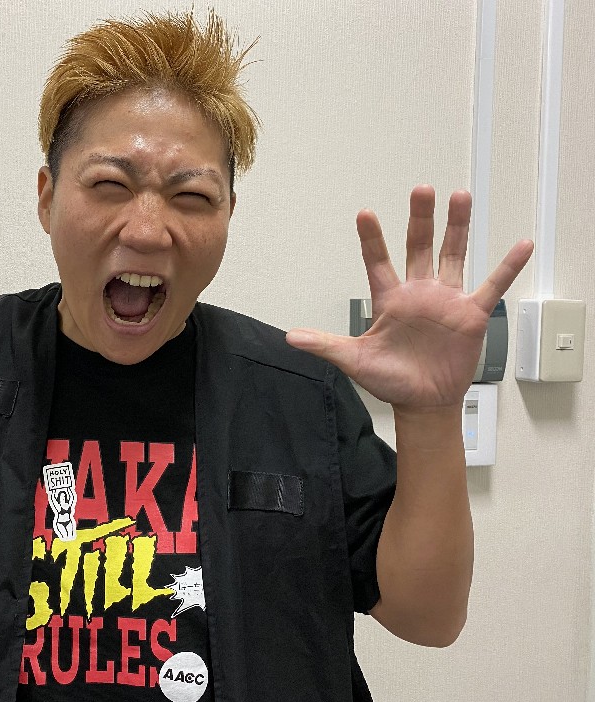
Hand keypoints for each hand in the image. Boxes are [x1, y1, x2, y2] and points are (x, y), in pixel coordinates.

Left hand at [286, 185, 532, 410]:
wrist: (422, 402)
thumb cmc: (389, 380)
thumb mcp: (354, 360)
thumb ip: (325, 344)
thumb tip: (290, 337)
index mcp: (389, 299)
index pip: (378, 261)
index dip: (372, 239)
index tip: (364, 214)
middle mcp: (418, 292)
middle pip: (419, 246)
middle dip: (420, 219)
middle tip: (421, 189)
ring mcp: (447, 300)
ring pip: (453, 254)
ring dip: (457, 227)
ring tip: (460, 197)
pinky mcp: (471, 314)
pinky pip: (492, 285)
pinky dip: (508, 266)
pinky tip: (522, 244)